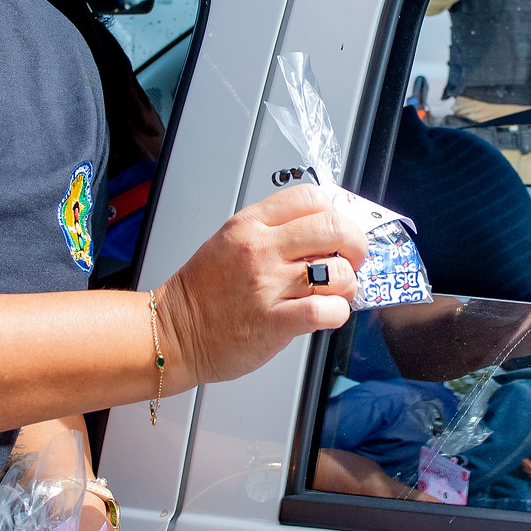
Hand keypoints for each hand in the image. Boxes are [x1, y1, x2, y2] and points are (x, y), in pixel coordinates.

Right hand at [157, 184, 366, 389]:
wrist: (174, 333)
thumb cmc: (203, 293)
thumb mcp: (231, 242)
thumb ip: (273, 232)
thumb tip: (323, 232)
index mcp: (251, 224)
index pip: (310, 197)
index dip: (335, 213)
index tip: (338, 231)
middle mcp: (261, 249)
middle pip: (334, 228)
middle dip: (357, 244)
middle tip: (354, 259)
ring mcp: (267, 285)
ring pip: (337, 271)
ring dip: (348, 284)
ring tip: (337, 292)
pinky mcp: (274, 322)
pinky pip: (325, 310)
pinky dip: (338, 312)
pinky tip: (328, 314)